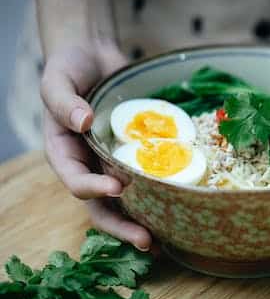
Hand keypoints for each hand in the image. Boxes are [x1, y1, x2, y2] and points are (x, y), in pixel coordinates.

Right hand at [41, 41, 152, 250]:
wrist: (94, 56)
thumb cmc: (70, 68)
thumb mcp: (57, 80)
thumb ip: (64, 102)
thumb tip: (83, 122)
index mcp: (65, 154)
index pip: (75, 180)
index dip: (93, 189)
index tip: (117, 188)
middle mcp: (90, 165)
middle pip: (102, 205)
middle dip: (123, 227)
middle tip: (147, 241)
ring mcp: (114, 163)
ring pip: (127, 202)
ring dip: (144, 222)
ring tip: (167, 242)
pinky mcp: (136, 155)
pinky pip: (148, 179)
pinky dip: (160, 196)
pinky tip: (182, 208)